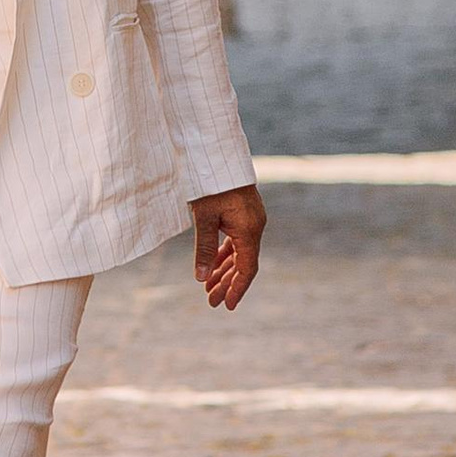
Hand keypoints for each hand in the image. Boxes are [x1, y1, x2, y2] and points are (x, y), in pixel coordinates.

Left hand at [191, 183, 264, 309]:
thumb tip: (201, 277)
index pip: (246, 268)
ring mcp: (250, 219)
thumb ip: (204, 248)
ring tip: (208, 287)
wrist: (216, 151)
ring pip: (239, 252)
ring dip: (224, 269)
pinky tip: (214, 264)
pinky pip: (236, 240)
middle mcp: (254, 226)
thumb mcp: (203, 216)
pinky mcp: (242, 213)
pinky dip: (224, 253)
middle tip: (211, 301)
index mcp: (249, 229)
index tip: (227, 305)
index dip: (237, 288)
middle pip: (242, 263)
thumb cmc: (209, 182)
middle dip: (226, 283)